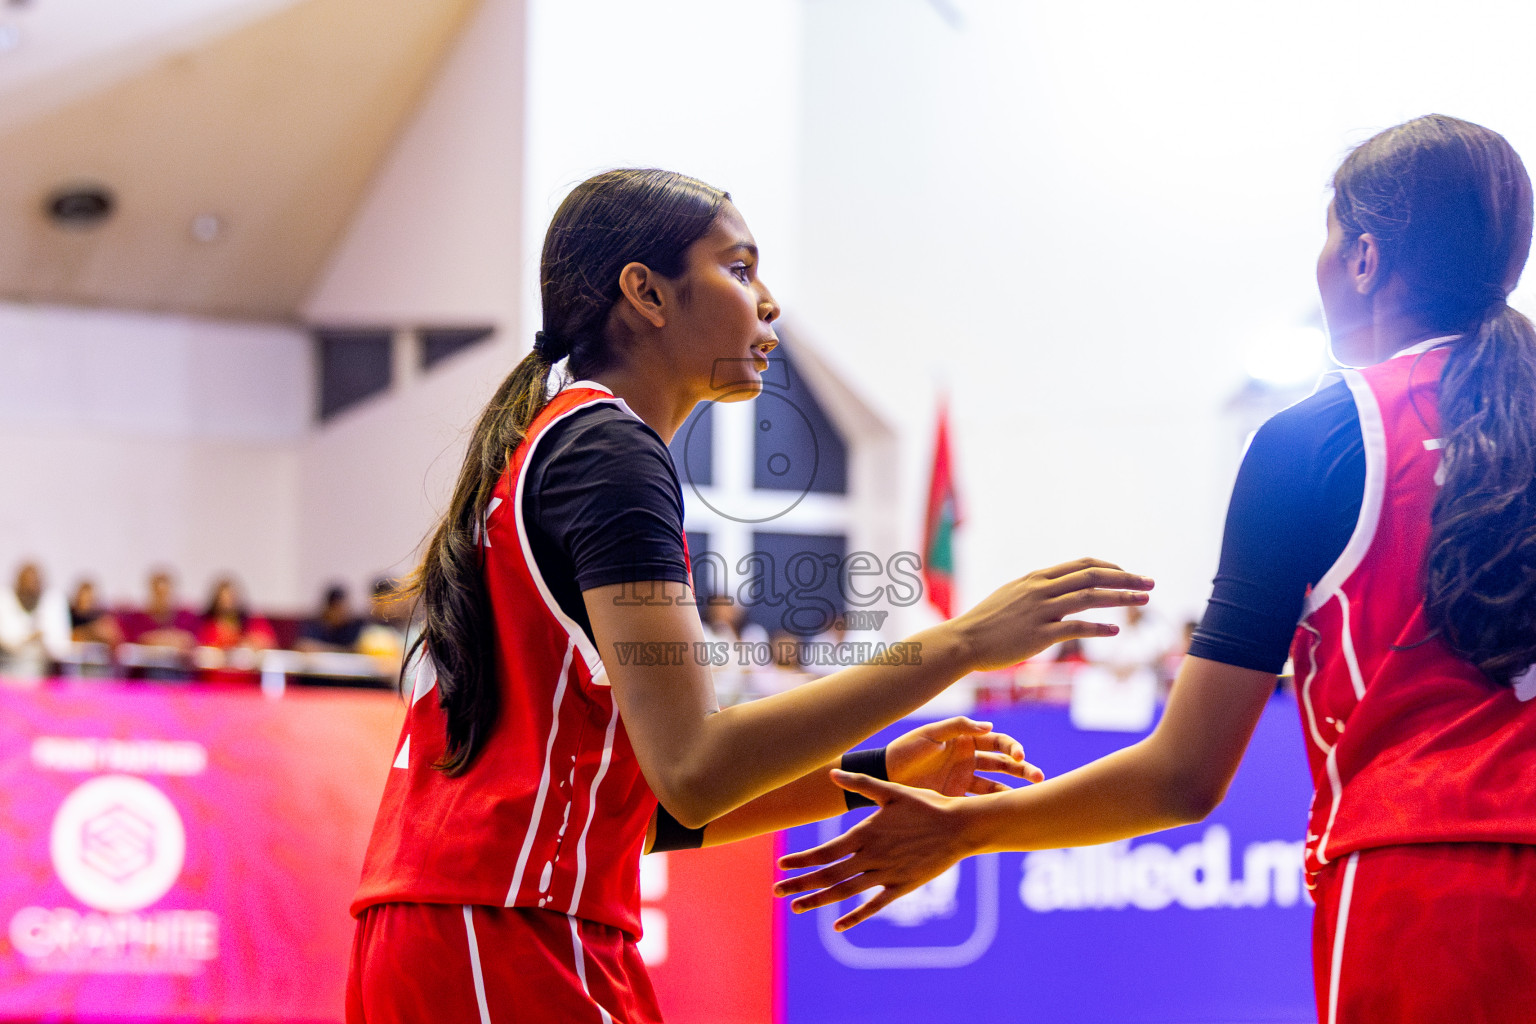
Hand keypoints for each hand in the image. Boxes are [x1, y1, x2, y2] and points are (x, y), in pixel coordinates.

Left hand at [775, 771, 980, 930]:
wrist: (960, 827)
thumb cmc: (926, 805)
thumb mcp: (891, 791)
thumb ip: (860, 784)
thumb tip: (831, 774)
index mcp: (865, 833)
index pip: (825, 851)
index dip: (801, 860)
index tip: (781, 865)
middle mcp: (871, 857)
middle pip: (828, 875)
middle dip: (799, 883)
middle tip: (776, 891)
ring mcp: (886, 874)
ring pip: (845, 892)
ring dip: (818, 900)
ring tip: (796, 907)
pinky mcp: (902, 887)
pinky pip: (873, 905)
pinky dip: (855, 917)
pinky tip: (837, 926)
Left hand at [885, 716, 1042, 795]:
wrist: (884, 776)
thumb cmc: (905, 750)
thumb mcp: (930, 735)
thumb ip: (958, 727)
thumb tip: (989, 726)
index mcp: (965, 740)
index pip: (997, 742)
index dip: (1011, 747)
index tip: (1018, 757)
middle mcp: (969, 760)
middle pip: (1003, 764)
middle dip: (1023, 769)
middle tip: (1039, 778)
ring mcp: (964, 781)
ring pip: (996, 786)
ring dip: (1014, 791)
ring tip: (1031, 799)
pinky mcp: (957, 799)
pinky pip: (980, 804)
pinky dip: (995, 808)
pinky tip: (1008, 814)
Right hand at [950, 557, 1153, 671]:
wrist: (963, 641)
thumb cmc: (985, 623)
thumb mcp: (1011, 597)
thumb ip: (1036, 592)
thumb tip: (1057, 593)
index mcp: (1036, 578)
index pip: (1081, 565)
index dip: (1110, 567)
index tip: (1128, 573)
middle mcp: (1041, 589)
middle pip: (1092, 577)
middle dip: (1125, 578)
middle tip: (1150, 582)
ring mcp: (1040, 611)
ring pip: (1089, 598)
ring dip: (1120, 598)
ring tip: (1144, 600)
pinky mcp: (1038, 634)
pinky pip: (1075, 628)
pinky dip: (1098, 628)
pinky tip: (1115, 631)